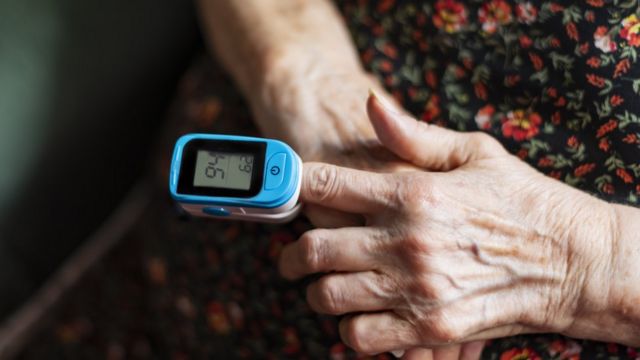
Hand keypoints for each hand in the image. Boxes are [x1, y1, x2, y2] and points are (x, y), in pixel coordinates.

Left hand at [279, 94, 619, 353]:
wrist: (571, 260)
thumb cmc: (520, 200)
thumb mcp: (472, 152)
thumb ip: (413, 134)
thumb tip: (370, 104)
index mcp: (410, 191)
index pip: (324, 185)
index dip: (294, 187)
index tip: (286, 195)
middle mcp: (405, 238)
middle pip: (313, 248)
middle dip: (291, 255)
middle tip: (292, 258)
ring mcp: (415, 286)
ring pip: (328, 296)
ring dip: (319, 292)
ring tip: (326, 287)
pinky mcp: (429, 326)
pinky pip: (359, 336)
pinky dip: (350, 329)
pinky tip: (360, 316)